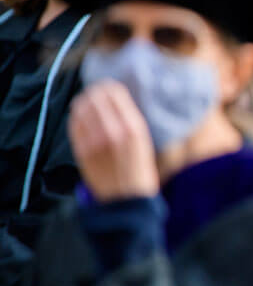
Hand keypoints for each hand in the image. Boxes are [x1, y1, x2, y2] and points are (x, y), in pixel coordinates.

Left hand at [68, 81, 158, 201]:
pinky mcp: (82, 151)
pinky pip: (74, 125)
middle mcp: (114, 131)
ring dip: (83, 102)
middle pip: (96, 98)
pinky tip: (79, 117)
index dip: (108, 87)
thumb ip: (130, 120)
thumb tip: (115, 99)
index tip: (107, 87)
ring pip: (81, 109)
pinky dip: (75, 117)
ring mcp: (95, 141)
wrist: (127, 199)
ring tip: (86, 102)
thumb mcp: (144, 141)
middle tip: (95, 92)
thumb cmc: (138, 170)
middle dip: (94, 92)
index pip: (115, 94)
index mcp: (134, 127)